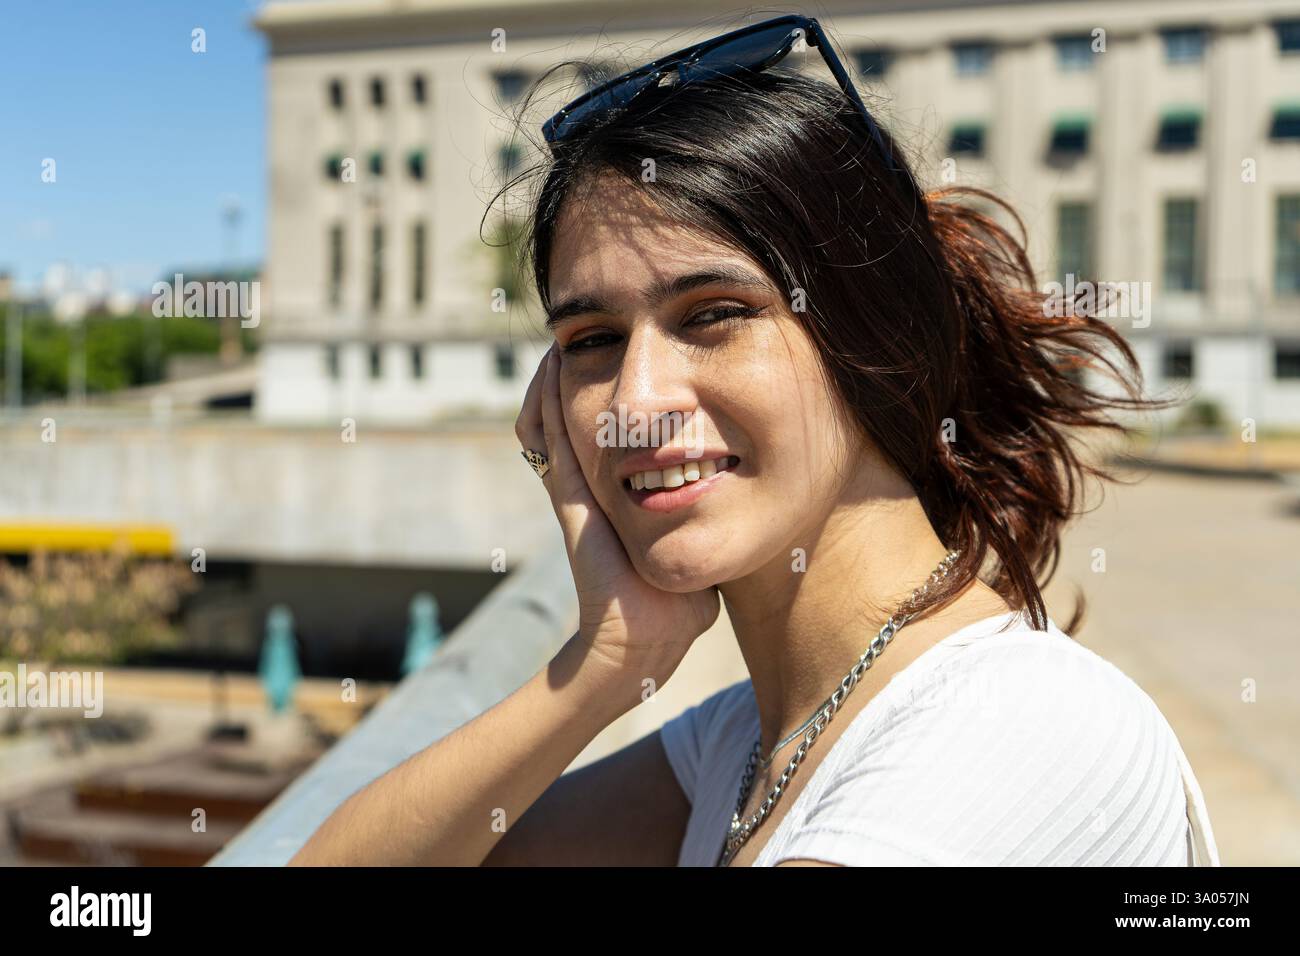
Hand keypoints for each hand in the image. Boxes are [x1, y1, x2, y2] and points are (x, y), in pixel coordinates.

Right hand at [515, 344, 720, 708]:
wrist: (647, 643)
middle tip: (583, 335)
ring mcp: (578, 493)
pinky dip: (547, 399)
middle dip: (579, 372)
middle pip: (572, 415)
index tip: (624, 357)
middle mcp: (593, 489)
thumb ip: (717, 525)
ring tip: (564, 337)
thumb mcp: (702, 549)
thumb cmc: (679, 609)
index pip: (608, 434)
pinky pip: (552, 437)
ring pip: (554, 418)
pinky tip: (554, 364)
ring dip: (556, 377)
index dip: (608, 395)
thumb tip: (749, 506)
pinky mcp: (572, 500)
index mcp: (620, 498)